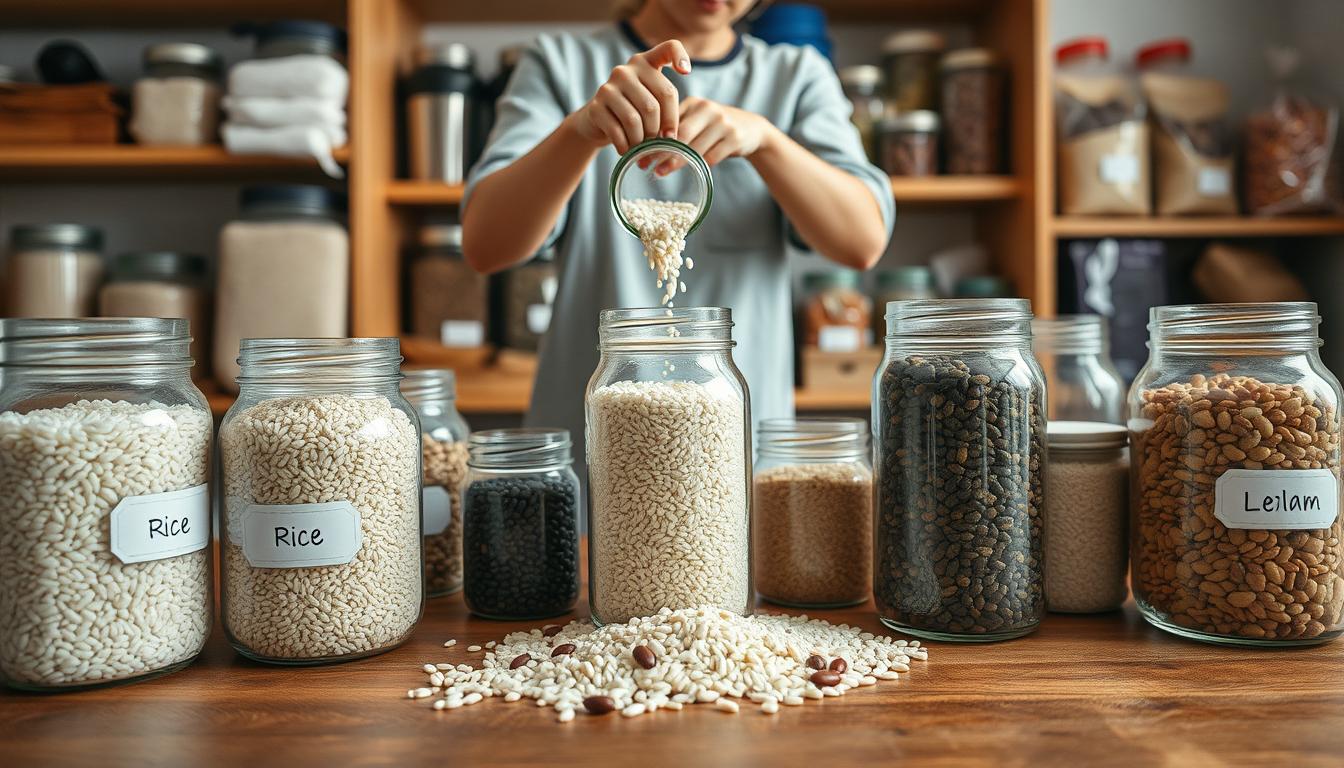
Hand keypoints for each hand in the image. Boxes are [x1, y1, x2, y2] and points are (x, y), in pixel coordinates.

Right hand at [566, 40, 690, 153]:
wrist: (598, 123)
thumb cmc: (633, 113)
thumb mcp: (650, 102)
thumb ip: (664, 109)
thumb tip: (671, 137)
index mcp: (646, 63)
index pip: (669, 47)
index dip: (680, 56)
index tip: (686, 72)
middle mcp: (626, 70)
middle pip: (655, 104)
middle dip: (660, 130)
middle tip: (659, 144)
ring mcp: (609, 86)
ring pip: (635, 120)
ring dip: (642, 141)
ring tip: (643, 149)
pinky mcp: (596, 106)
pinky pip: (618, 131)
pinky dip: (626, 146)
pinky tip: (628, 151)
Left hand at [640, 97, 774, 174]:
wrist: (752, 129)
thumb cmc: (715, 128)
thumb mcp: (697, 120)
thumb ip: (677, 127)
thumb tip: (645, 146)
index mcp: (695, 103)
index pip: (669, 120)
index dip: (652, 137)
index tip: (637, 151)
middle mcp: (708, 109)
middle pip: (680, 133)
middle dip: (660, 150)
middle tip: (644, 164)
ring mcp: (723, 123)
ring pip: (695, 146)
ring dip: (675, 162)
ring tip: (660, 172)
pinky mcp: (734, 138)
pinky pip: (712, 156)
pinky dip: (699, 165)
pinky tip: (690, 172)